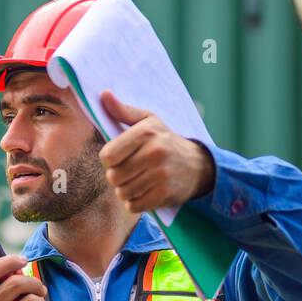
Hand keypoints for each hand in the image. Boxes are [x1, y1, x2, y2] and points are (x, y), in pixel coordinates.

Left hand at [98, 89, 215, 217]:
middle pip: (113, 176)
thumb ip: (123, 111)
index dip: (109, 160)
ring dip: (125, 191)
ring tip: (138, 181)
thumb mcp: (148, 121)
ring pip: (122, 193)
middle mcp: (155, 152)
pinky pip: (134, 206)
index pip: (107, 156)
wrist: (198, 165)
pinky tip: (145, 192)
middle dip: (117, 177)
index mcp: (146, 132)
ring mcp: (161, 174)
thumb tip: (103, 94)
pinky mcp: (165, 194)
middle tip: (130, 172)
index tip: (118, 158)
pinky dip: (135, 203)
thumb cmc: (165, 141)